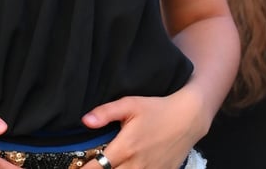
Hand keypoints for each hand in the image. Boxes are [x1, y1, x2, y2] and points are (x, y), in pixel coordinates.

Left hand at [82, 85, 208, 168]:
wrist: (187, 119)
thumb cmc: (156, 109)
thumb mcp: (130, 104)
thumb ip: (106, 112)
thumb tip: (85, 121)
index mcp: (125, 148)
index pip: (98, 168)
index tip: (77, 167)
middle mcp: (136, 165)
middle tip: (92, 165)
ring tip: (109, 165)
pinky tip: (127, 167)